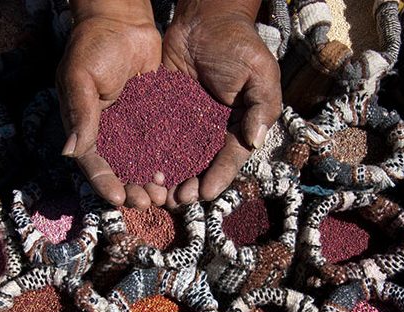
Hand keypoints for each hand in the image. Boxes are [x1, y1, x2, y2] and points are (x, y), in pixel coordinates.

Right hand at [57, 0, 165, 208]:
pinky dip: (168, 158)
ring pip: (142, 161)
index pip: (93, 162)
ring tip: (164, 193)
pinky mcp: (154, 116)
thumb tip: (70, 153)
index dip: (105, 182)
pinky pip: (161, 142)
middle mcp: (109, 132)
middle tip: (148, 201)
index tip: (119, 197)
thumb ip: (80, 114)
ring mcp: (132, 126)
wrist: (122, 23)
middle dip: (132, 187)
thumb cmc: (93, 46)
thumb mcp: (80, 77)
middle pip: (120, 168)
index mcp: (85, 127)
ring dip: (151, 180)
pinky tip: (180, 170)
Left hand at [162, 0, 281, 207]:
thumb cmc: (238, 44)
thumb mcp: (259, 72)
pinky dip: (152, 154)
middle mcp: (212, 129)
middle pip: (202, 164)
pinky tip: (141, 168)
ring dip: (169, 176)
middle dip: (190, 184)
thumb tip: (255, 141)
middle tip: (176, 199)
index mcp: (238, 124)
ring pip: (178, 156)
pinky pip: (158, 136)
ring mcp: (188, 122)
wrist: (204, 20)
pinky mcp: (165, 111)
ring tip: (158, 192)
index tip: (204, 194)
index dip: (218, 177)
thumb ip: (262, 106)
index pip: (229, 156)